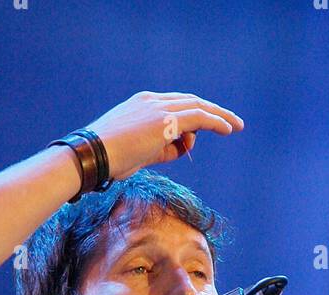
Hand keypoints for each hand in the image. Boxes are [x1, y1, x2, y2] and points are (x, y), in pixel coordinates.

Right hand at [88, 91, 243, 181]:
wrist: (93, 156)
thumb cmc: (110, 159)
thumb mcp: (140, 153)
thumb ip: (162, 148)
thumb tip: (182, 149)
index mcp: (143, 104)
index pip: (175, 105)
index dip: (193, 116)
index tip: (205, 129)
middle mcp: (152, 101)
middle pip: (190, 101)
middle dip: (212, 111)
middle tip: (231, 121)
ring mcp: (159, 108)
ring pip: (198, 106)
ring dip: (219, 116)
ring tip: (236, 126)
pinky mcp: (165, 120)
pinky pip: (198, 117)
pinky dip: (215, 122)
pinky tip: (228, 129)